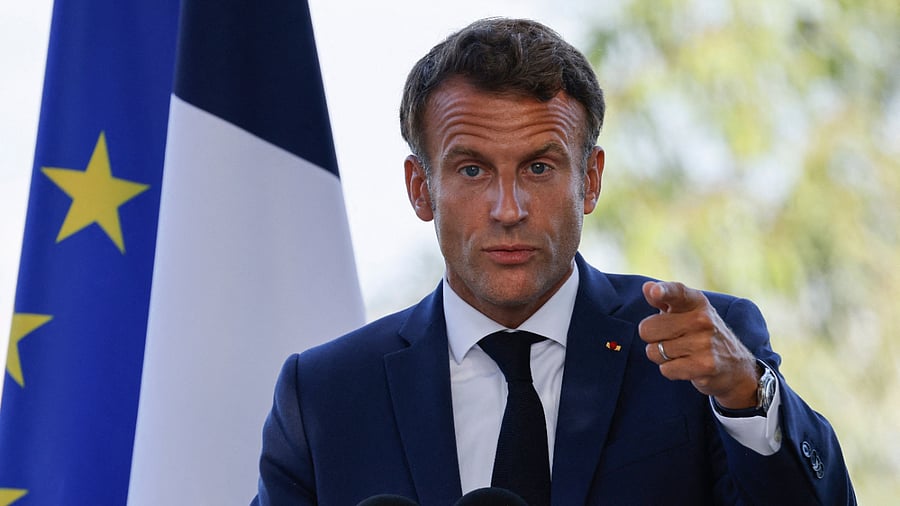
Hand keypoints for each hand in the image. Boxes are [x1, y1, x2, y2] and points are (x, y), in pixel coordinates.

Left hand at [638, 281, 759, 408]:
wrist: (736, 366)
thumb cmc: (701, 333)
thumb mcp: (687, 311)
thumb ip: (665, 298)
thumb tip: (647, 287)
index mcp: (696, 301)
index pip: (676, 292)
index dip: (663, 291)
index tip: (655, 292)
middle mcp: (702, 319)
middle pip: (647, 330)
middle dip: (653, 338)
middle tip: (673, 340)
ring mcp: (704, 343)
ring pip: (654, 352)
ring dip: (662, 356)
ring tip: (682, 353)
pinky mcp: (704, 366)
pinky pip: (665, 369)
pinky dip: (671, 370)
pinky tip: (687, 365)